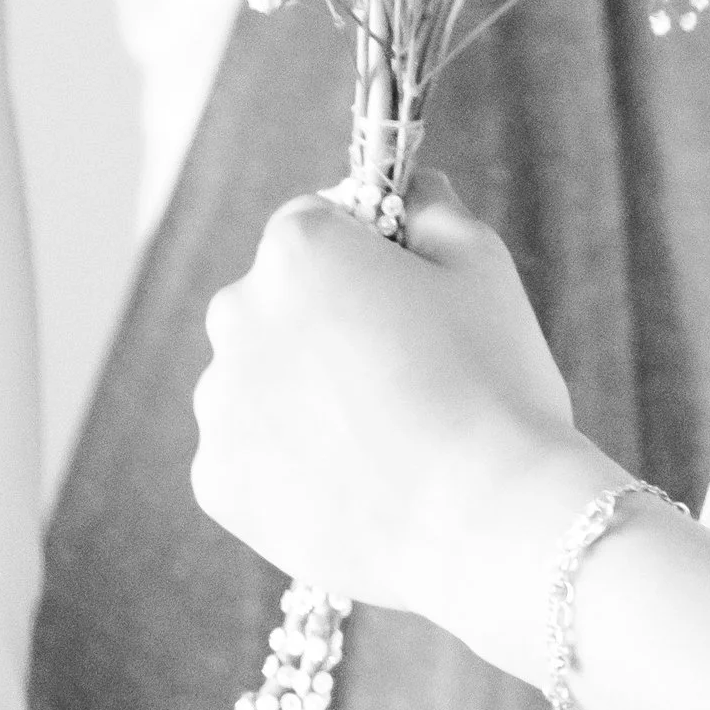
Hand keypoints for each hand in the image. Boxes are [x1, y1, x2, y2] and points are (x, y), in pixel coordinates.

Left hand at [191, 183, 597, 650]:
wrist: (485, 519)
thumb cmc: (491, 377)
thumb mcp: (481, 260)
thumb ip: (433, 209)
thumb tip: (412, 190)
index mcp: (297, 249)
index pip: (314, 221)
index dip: (365, 251)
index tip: (408, 293)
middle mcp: (238, 316)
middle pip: (276, 299)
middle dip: (323, 318)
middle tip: (402, 367)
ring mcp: (220, 406)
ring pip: (258, 377)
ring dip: (299, 390)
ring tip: (380, 433)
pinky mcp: (217, 483)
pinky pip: (248, 451)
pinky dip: (287, 460)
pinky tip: (352, 477)